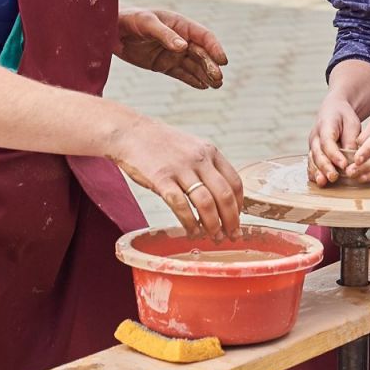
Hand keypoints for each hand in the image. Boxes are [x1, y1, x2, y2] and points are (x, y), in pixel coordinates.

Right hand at [112, 120, 242, 237]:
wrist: (130, 132)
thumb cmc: (161, 144)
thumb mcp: (191, 147)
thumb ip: (206, 167)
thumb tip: (220, 197)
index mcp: (210, 151)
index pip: (235, 182)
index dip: (239, 206)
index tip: (237, 220)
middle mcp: (199, 159)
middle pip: (225, 195)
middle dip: (231, 221)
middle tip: (232, 236)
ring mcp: (180, 168)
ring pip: (206, 203)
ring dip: (213, 225)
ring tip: (213, 238)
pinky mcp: (161, 178)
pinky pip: (180, 206)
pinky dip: (190, 223)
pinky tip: (192, 232)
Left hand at [115, 9, 225, 89]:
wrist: (110, 32)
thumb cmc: (129, 20)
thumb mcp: (146, 23)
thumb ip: (165, 34)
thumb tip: (184, 46)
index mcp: (180, 25)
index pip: (204, 36)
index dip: (215, 48)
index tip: (223, 61)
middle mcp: (180, 39)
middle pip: (201, 54)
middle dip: (211, 66)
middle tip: (218, 80)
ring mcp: (172, 53)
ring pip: (193, 66)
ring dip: (205, 75)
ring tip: (216, 86)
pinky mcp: (163, 65)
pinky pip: (181, 74)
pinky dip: (192, 80)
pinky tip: (203, 87)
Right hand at [306, 93, 361, 186]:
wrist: (333, 110)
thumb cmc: (344, 117)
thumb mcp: (352, 123)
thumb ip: (350, 140)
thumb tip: (351, 157)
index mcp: (325, 126)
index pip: (328, 142)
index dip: (334, 154)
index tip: (344, 165)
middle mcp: (315, 136)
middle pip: (318, 153)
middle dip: (325, 166)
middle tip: (333, 177)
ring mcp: (312, 145)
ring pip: (312, 160)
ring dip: (317, 172)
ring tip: (323, 182)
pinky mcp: (313, 152)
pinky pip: (311, 163)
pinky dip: (313, 173)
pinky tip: (318, 182)